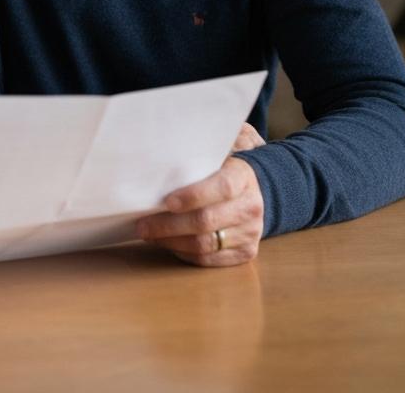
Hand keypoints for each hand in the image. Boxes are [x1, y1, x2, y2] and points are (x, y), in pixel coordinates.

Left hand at [135, 121, 265, 265]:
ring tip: (149, 235)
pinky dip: (185, 254)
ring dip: (172, 242)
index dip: (193, 196)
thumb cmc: (226, 168)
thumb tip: (166, 144)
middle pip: (206, 221)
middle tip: (142, 225)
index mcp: (243, 178)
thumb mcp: (220, 152)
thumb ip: (200, 150)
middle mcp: (250, 207)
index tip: (166, 201)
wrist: (261, 189)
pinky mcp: (246, 252)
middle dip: (169, 225)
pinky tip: (168, 244)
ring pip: (205, 245)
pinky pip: (210, 260)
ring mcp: (250, 233)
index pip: (220, 188)